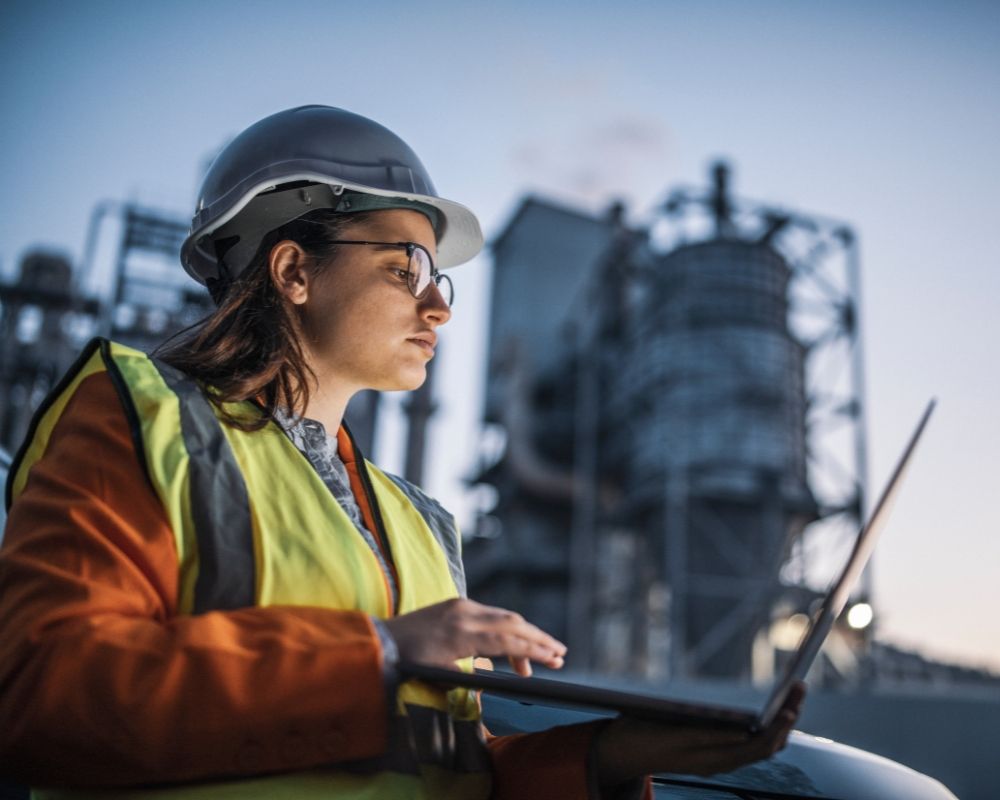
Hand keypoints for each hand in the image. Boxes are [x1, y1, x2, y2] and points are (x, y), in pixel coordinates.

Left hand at [383, 598, 565, 675]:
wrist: (382, 639)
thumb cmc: (408, 663)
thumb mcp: (439, 677)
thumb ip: (470, 678)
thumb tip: (494, 680)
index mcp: (461, 634)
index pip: (508, 639)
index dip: (534, 650)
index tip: (555, 659)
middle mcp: (465, 614)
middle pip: (513, 623)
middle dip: (539, 639)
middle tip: (560, 655)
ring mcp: (462, 605)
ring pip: (504, 617)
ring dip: (523, 637)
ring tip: (535, 662)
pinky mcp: (458, 604)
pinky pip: (491, 615)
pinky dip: (506, 631)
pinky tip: (510, 651)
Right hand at [594, 682, 805, 789]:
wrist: (620, 752)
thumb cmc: (640, 734)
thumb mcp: (668, 730)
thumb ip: (706, 734)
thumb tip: (746, 731)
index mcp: (707, 758)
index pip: (755, 745)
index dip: (776, 726)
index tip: (790, 705)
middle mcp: (717, 763)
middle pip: (765, 746)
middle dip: (787, 718)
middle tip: (800, 686)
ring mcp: (716, 761)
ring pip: (761, 747)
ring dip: (781, 722)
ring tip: (794, 693)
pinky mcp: (713, 755)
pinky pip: (750, 746)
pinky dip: (767, 728)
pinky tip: (773, 711)